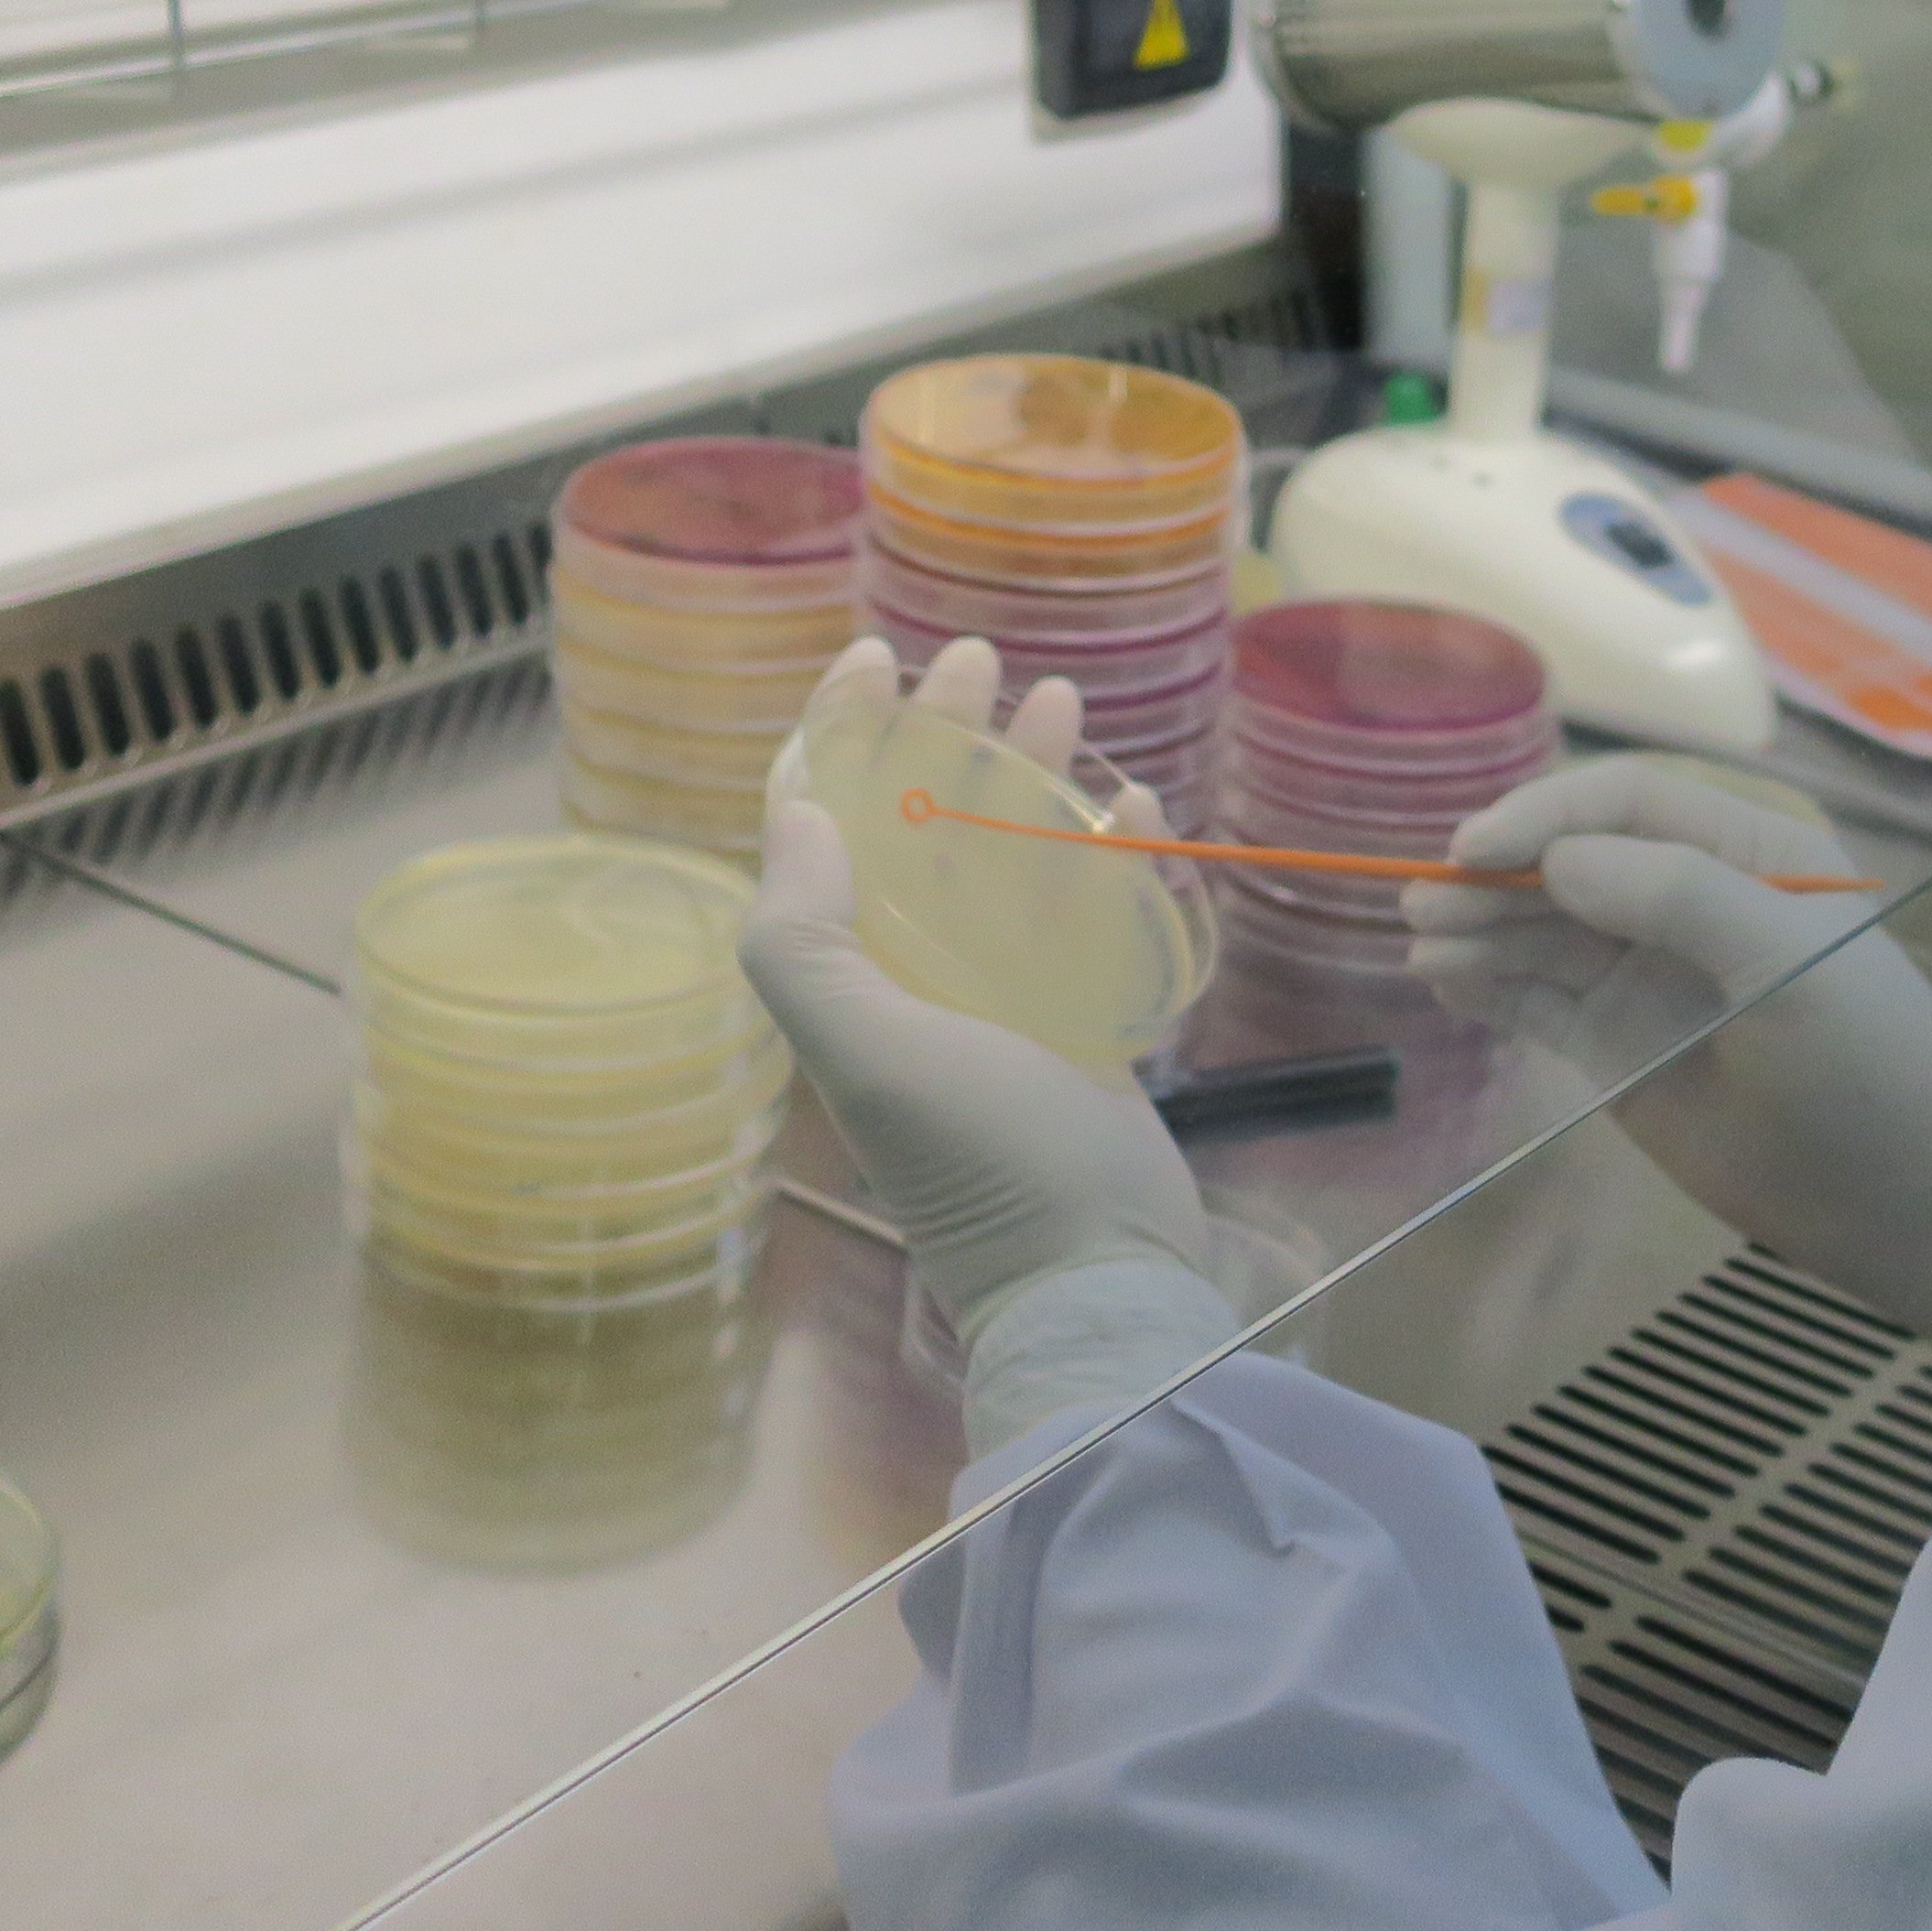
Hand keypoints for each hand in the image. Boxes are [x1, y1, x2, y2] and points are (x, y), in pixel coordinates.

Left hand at [738, 639, 1210, 1340]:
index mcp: (850, 978)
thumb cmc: (980, 1164)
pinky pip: (1087, 911)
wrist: (1097, 1273)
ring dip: (1030, 773)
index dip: (840, 736)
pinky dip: (1107, 852)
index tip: (873, 659)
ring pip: (1006, 853)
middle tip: (980, 657)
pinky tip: (1135, 804)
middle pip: (920, 823)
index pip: (824, 828)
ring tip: (1066, 701)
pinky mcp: (1080, 1019)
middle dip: (943, 734)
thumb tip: (796, 809)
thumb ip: (804, 940)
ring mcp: (1001, 998)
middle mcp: (914, 977)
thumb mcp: (865, 1053)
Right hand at [1401, 757, 1931, 1368]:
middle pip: (1569, 861)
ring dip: (1478, 930)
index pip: (1627, 803)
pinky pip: (1537, 1000)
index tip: (1475, 848)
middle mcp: (1688, 900)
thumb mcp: (1787, 964)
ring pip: (1540, 930)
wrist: (1909, 1206)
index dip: (1546, 815)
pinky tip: (1445, 982)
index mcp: (1749, 850)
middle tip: (1423, 904)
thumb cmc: (1870, 1068)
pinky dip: (1487, 987)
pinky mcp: (1618, 1047)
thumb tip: (1557, 860)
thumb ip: (1678, 897)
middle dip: (1496, 876)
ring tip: (1423, 947)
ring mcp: (1648, 975)